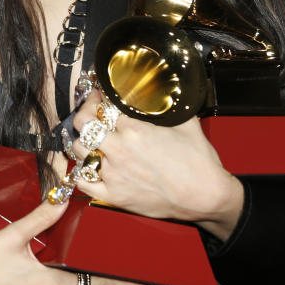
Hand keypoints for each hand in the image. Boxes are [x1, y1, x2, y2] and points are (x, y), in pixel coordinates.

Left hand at [70, 90, 243, 238]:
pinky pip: (82, 182)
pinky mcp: (113, 195)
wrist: (205, 196)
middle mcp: (119, 149)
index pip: (102, 105)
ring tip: (91, 138)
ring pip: (79, 151)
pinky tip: (90, 166)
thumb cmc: (199, 162)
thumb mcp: (186, 121)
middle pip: (83, 124)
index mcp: (134, 128)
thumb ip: (168, 104)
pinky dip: (82, 172)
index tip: (99, 96)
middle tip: (90, 112)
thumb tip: (164, 89)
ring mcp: (113, 174)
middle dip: (84, 113)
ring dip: (82, 141)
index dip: (98, 98)